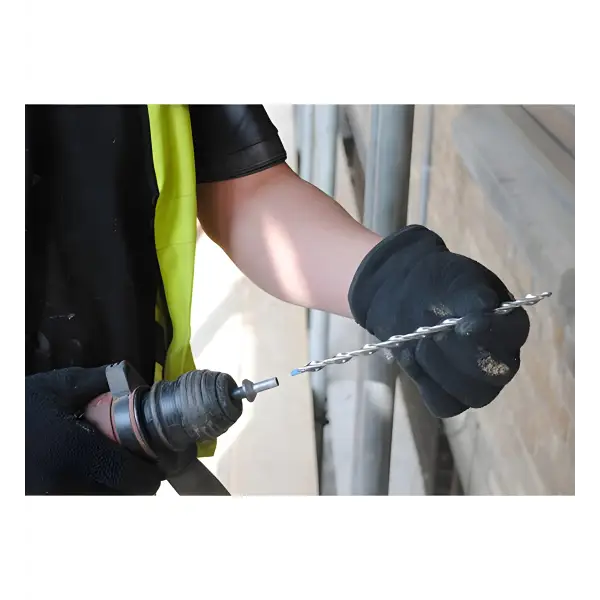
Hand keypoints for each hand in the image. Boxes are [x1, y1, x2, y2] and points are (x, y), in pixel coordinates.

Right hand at [24, 367, 163, 494]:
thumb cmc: (24, 406)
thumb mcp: (60, 386)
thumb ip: (101, 381)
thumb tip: (136, 381)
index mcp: (79, 453)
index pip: (132, 479)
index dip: (152, 474)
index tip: (161, 463)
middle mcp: (68, 482)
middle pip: (121, 495)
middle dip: (136, 480)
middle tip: (143, 460)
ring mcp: (55, 496)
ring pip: (102, 499)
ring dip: (116, 486)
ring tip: (118, 462)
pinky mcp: (47, 499)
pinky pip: (81, 498)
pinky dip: (95, 488)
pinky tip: (94, 468)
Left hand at [348, 225, 529, 417]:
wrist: (403, 291)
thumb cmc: (438, 282)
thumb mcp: (457, 279)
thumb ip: (473, 296)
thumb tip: (486, 313)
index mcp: (510, 324)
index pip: (512, 337)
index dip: (490, 335)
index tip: (463, 324)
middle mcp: (502, 356)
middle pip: (496, 375)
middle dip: (460, 357)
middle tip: (431, 335)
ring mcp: (477, 380)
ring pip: (473, 397)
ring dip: (439, 372)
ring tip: (417, 344)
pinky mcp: (449, 393)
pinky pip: (444, 405)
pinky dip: (424, 383)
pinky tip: (411, 357)